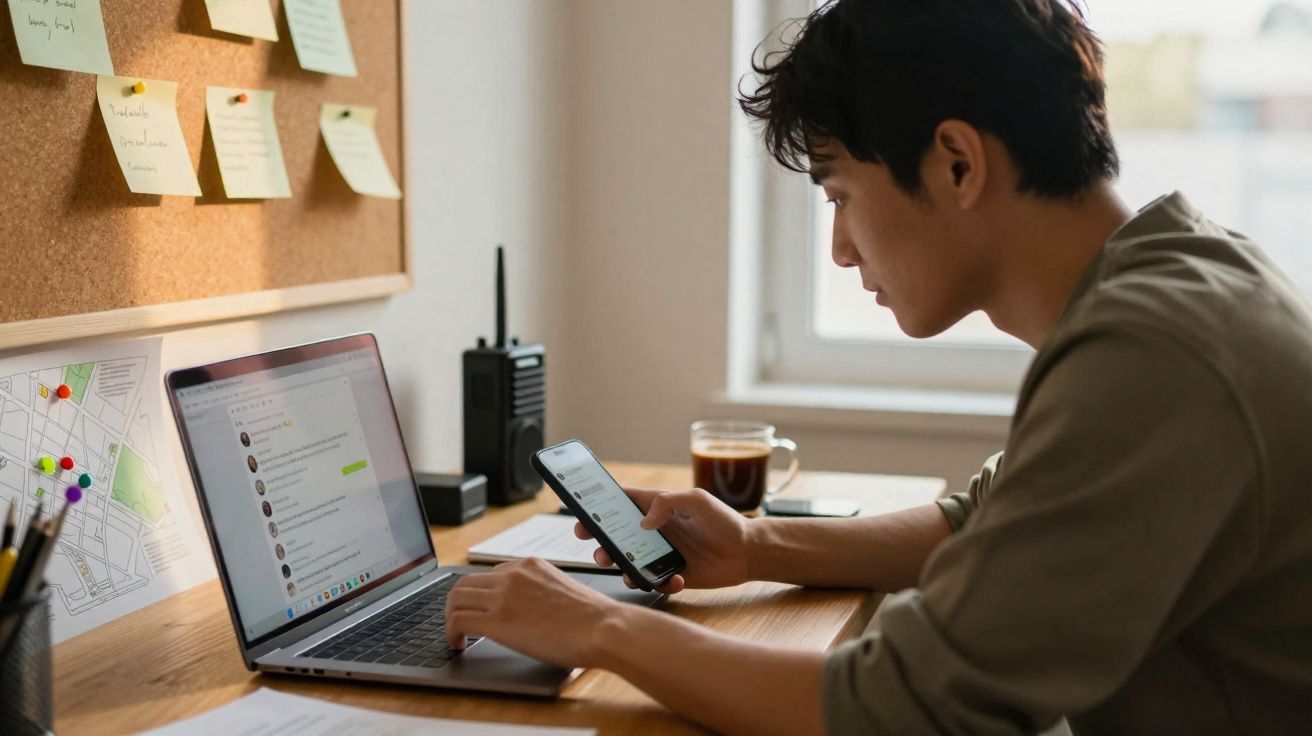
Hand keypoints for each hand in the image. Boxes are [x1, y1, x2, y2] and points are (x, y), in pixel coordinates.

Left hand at [444, 557, 618, 667]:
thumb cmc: (594, 618)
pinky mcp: (498, 620)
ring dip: (449, 617)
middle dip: (457, 603)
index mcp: (530, 565)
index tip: (480, 609)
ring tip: (454, 635)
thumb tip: (532, 610)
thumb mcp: (564, 591)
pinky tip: (457, 645)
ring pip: (456, 598)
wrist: (602, 628)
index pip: (491, 574)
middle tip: (457, 620)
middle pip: (466, 582)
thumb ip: (542, 592)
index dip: (481, 594)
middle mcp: (513, 574)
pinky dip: (450, 633)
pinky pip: (458, 621)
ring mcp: (504, 596)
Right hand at [575, 487, 750, 593]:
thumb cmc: (725, 521)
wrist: (749, 553)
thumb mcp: (698, 500)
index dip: (596, 508)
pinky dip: (657, 583)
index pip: (619, 503)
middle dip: (600, 543)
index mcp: (656, 507)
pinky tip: (675, 579)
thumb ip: (668, 502)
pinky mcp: (669, 575)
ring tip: (627, 571)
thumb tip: (644, 521)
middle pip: (614, 536)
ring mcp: (659, 554)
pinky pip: (652, 582)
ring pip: (627, 562)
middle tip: (598, 550)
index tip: (580, 515)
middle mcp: (653, 531)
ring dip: (622, 568)